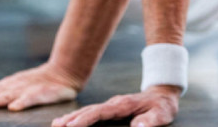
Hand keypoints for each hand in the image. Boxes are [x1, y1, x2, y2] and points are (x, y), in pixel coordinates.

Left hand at [0, 62, 79, 111]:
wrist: (64, 72)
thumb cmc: (40, 82)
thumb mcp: (18, 85)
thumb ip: (2, 91)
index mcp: (8, 85)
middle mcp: (14, 85)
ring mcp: (27, 88)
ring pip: (7, 95)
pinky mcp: (42, 92)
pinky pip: (31, 98)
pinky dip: (22, 102)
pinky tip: (13, 107)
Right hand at [51, 85, 180, 126]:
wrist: (162, 93)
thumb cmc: (161, 105)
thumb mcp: (161, 113)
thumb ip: (150, 120)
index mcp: (122, 105)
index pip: (99, 112)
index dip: (85, 120)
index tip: (72, 126)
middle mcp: (112, 104)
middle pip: (88, 110)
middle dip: (72, 118)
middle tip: (56, 126)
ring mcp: (110, 106)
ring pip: (87, 111)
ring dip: (71, 117)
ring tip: (57, 124)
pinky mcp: (110, 110)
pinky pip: (91, 113)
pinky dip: (78, 116)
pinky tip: (69, 121)